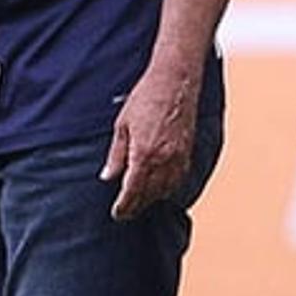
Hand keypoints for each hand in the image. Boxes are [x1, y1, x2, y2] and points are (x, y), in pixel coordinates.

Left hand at [99, 62, 198, 220]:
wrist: (174, 81)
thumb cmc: (146, 98)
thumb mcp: (122, 125)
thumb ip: (116, 155)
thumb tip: (107, 176)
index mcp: (143, 154)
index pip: (132, 191)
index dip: (124, 206)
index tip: (117, 214)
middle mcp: (163, 160)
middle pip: (149, 195)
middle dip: (136, 206)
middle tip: (126, 213)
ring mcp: (178, 157)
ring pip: (166, 190)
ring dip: (152, 199)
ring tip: (140, 202)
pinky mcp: (188, 152)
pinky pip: (179, 180)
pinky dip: (169, 188)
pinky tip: (161, 188)